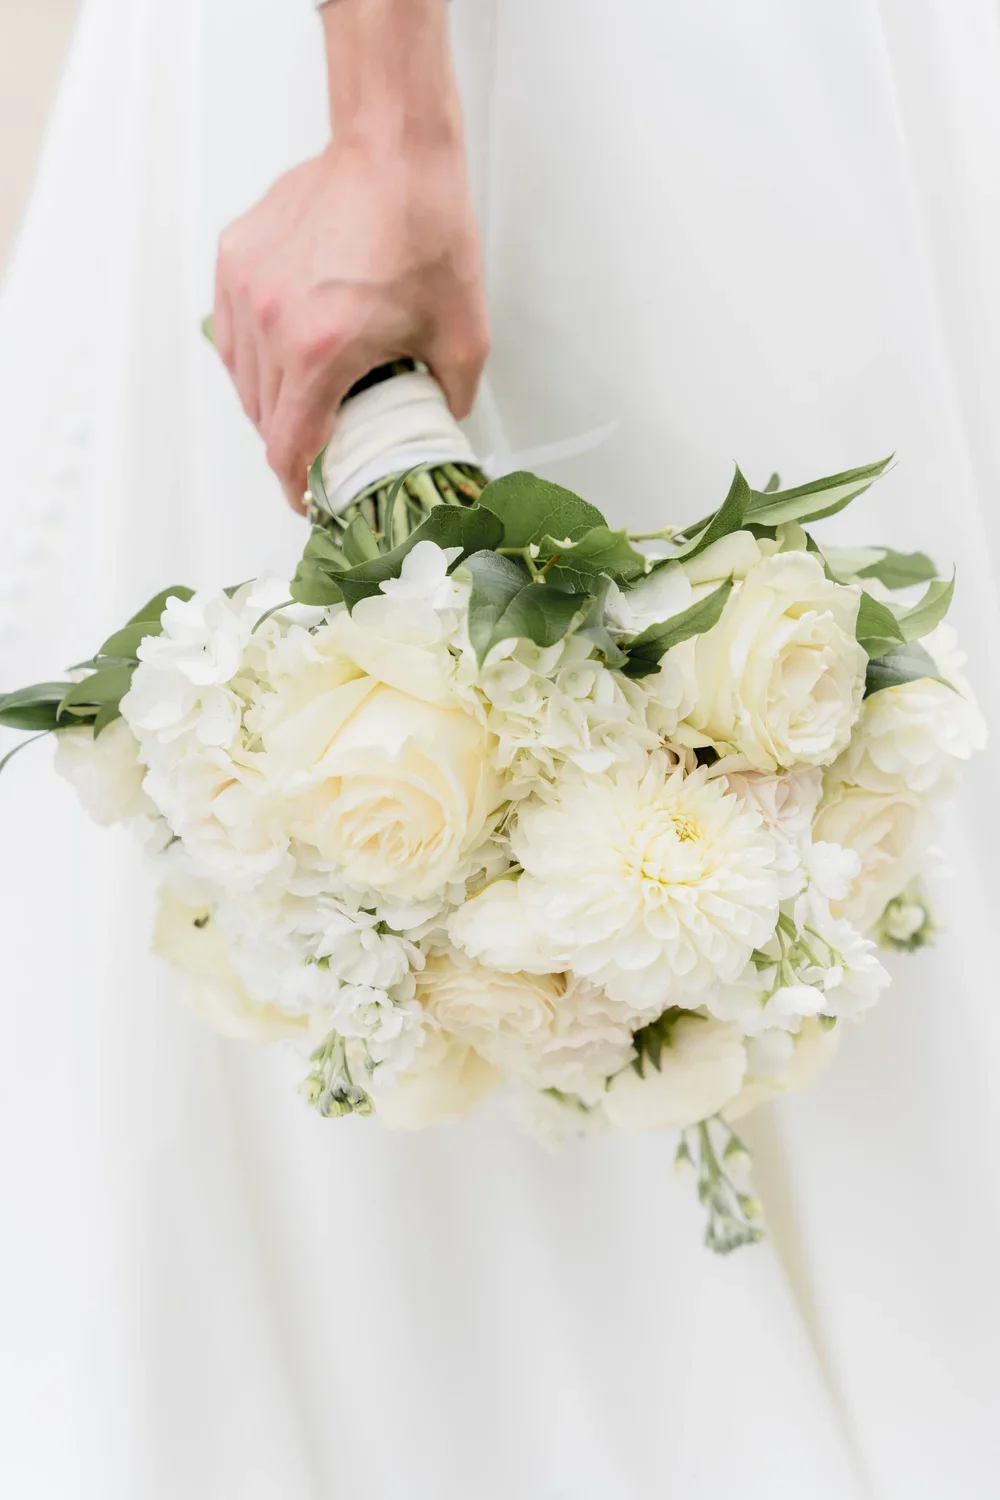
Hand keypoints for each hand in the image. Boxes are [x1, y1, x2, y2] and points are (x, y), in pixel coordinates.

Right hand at [213, 131, 487, 511]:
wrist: (395, 148)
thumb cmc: (427, 230)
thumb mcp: (463, 334)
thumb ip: (448, 398)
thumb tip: (436, 430)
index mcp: (321, 350)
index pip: (288, 447)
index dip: (298, 488)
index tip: (311, 502)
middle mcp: (271, 323)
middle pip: (262, 418)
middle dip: (290, 445)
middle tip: (322, 451)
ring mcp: (245, 287)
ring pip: (241, 377)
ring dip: (269, 403)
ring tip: (306, 403)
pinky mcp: (235, 259)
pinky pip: (231, 331)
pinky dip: (254, 356)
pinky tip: (287, 355)